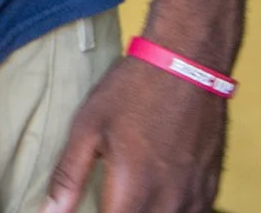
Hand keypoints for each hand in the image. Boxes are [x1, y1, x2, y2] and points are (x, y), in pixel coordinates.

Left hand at [43, 59, 226, 212]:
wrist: (188, 63)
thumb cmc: (133, 91)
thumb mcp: (88, 127)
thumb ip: (69, 176)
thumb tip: (49, 212)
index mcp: (135, 191)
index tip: (83, 208)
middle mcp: (171, 203)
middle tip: (105, 198)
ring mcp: (195, 197)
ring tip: (125, 198)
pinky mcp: (211, 188)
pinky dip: (171, 212)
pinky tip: (154, 199)